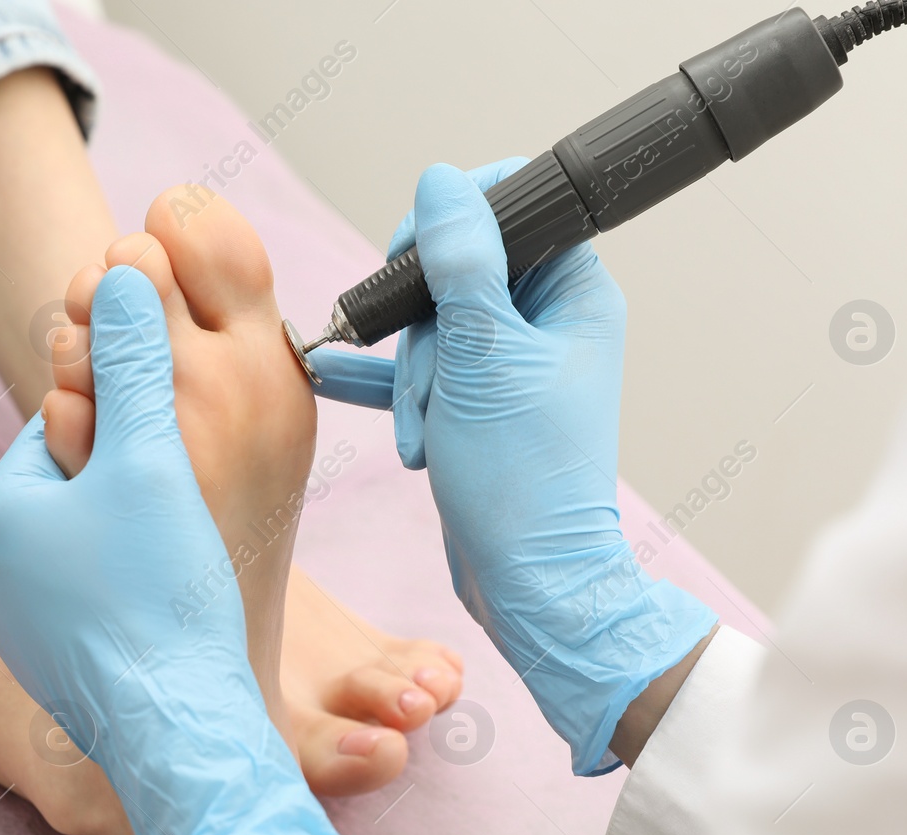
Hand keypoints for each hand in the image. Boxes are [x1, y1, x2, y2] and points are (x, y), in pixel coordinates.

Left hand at [0, 266, 368, 834]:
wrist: (177, 732)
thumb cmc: (160, 595)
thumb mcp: (151, 459)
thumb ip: (135, 364)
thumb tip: (121, 269)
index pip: (64, 424)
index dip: (131, 423)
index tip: (177, 450)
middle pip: (73, 486)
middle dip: (130, 483)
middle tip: (189, 507)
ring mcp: (13, 628)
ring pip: (82, 547)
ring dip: (133, 539)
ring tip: (186, 561)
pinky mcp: (48, 669)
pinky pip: (88, 604)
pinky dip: (128, 595)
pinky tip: (172, 608)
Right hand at [390, 161, 716, 774]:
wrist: (529, 583)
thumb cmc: (523, 478)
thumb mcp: (483, 357)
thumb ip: (461, 261)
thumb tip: (442, 180)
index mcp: (575, 293)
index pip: (514, 207)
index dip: (454, 221)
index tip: (413, 258)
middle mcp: (548, 321)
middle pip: (458, 269)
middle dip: (423, 328)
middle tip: (427, 379)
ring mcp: (511, 365)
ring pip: (433, 325)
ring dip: (410, 377)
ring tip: (421, 434)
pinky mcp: (479, 405)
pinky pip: (423, 371)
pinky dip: (388, 382)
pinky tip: (332, 374)